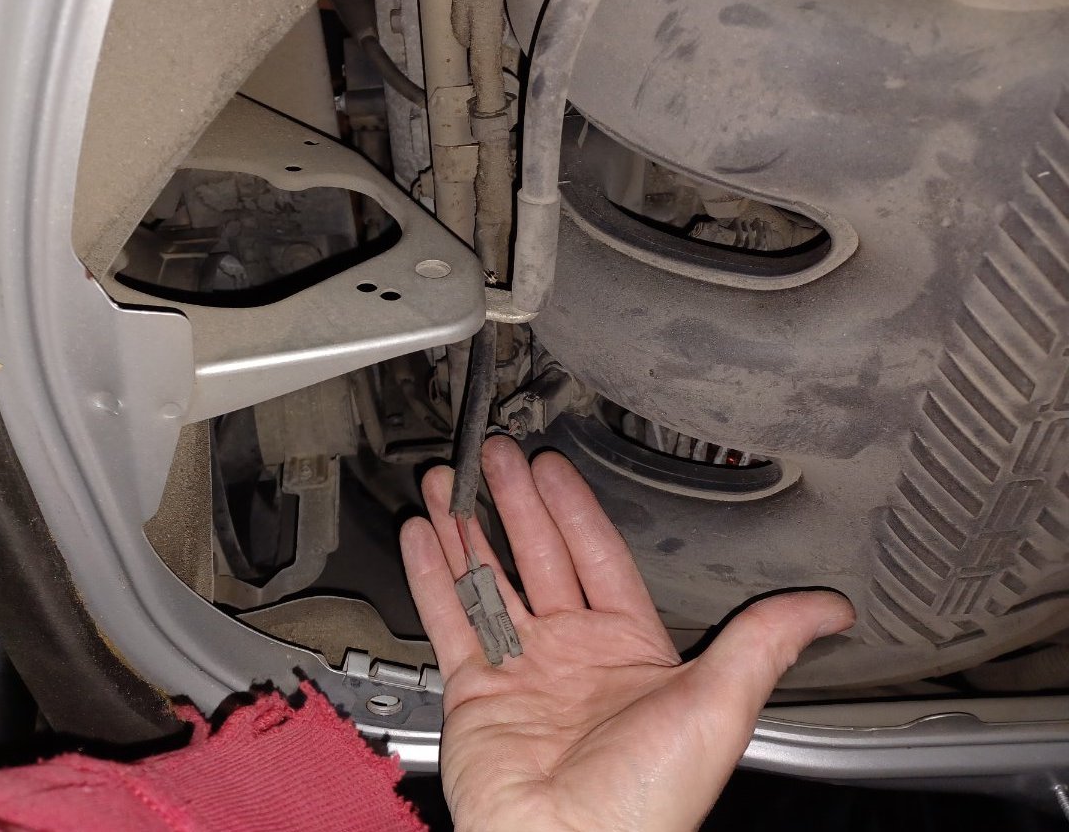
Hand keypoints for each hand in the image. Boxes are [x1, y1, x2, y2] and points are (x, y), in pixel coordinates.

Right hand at [400, 436, 854, 831]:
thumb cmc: (647, 802)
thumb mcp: (718, 706)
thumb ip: (762, 642)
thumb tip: (828, 610)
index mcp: (628, 651)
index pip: (598, 556)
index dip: (574, 508)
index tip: (554, 467)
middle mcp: (572, 654)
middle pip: (539, 556)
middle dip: (516, 501)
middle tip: (497, 454)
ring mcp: (520, 670)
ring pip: (488, 580)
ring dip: (467, 528)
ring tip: (448, 481)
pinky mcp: (474, 691)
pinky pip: (449, 619)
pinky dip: (431, 576)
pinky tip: (422, 535)